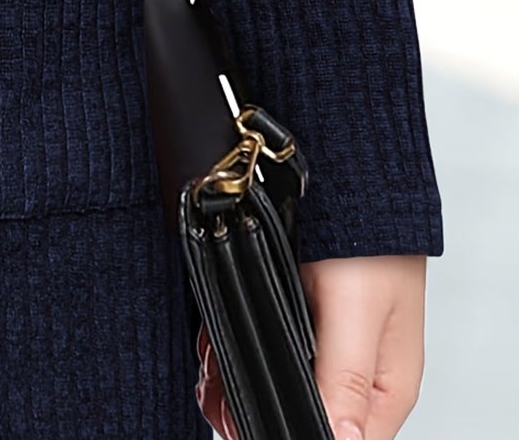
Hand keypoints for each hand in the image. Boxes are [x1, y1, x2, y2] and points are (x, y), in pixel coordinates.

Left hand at [195, 255, 424, 439]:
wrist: (352, 179)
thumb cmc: (369, 244)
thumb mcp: (357, 312)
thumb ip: (344, 378)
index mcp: (384, 389)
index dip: (294, 435)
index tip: (252, 427)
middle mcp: (354, 375)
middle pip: (300, 412)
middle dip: (255, 407)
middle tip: (220, 395)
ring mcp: (323, 345)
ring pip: (273, 380)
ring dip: (236, 380)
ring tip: (210, 376)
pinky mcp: (294, 316)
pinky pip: (258, 344)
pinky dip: (231, 347)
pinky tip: (210, 348)